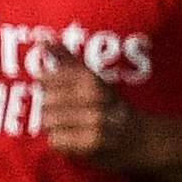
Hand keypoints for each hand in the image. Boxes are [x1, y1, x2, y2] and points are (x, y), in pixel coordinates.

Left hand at [36, 43, 141, 168]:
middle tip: (68, 112)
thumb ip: (65, 58)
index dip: (46, 87)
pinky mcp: (93, 143)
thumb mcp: (91, 77)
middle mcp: (94, 97)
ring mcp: (95, 121)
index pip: (46, 79)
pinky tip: (77, 139)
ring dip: (56, 127)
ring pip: (48, 122)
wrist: (140, 138)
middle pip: (45, 102)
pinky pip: (56, 141)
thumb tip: (42, 39)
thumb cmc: (109, 105)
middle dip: (50, 109)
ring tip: (73, 126)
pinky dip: (62, 143)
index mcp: (91, 79)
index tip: (57, 90)